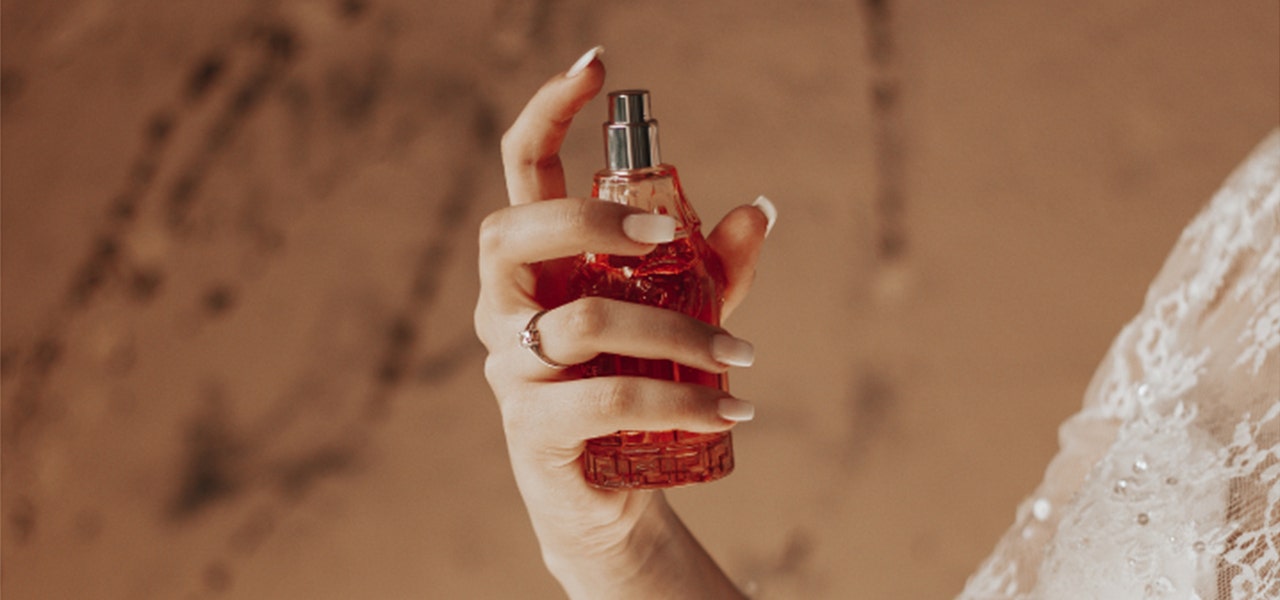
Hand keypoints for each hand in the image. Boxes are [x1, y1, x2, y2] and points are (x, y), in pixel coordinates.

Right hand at [474, 47, 770, 597]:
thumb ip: (709, 270)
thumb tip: (757, 209)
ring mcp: (511, 372)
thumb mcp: (678, 324)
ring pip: (582, 324)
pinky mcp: (534, 433)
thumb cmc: (633, 394)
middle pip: (515, 232)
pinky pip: (607, 400)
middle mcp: (506, 312)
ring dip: (676, 331)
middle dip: (594, 218)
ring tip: (742, 353)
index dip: (548, 113)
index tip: (598, 64)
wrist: (606, 500)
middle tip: (672, 236)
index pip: (520, 175)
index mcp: (537, 271)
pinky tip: (732, 407)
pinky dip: (679, 400)